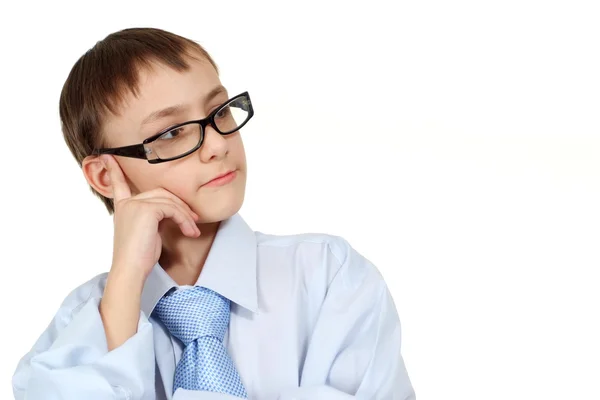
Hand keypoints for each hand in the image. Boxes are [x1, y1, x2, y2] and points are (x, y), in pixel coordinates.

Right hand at [99, 154, 199, 349]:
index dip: (114, 170)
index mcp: (123, 208)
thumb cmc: (140, 258)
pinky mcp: (145, 209)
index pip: (119, 184)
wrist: (130, 271)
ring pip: (169, 201)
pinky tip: (189, 232)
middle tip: (194, 221)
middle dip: (180, 206)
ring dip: (185, 216)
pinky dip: (184, 220)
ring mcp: (135, 204)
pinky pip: (172, 209)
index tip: (107, 156)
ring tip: (193, 231)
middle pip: (161, 193)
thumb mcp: (148, 233)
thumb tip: (174, 212)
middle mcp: (127, 203)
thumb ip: (155, 217)